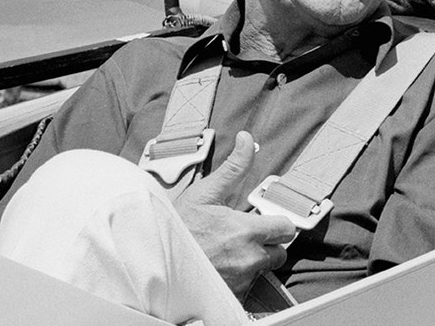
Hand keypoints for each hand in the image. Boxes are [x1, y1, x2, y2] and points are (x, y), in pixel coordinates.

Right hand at [174, 131, 295, 297]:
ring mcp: (239, 281)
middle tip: (243, 239)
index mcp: (246, 231)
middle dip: (267, 245)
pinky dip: (237, 281)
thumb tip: (246, 139)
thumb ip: (233, 168)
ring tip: (226, 254)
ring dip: (251, 263)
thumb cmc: (174, 228)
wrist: (148, 261)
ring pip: (262, 270)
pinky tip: (219, 269)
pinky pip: (246, 288)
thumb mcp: (204, 193)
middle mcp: (247, 258)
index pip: (286, 228)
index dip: (276, 224)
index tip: (262, 223)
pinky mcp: (230, 297)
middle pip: (279, 253)